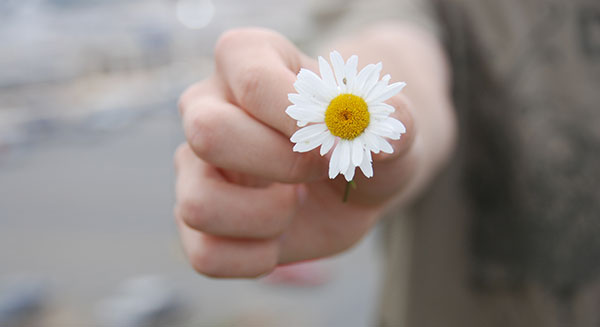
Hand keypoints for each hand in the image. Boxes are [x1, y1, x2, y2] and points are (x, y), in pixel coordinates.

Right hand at [174, 28, 415, 277]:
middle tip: (320, 168)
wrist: (351, 182)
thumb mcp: (392, 129)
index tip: (337, 139)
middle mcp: (205, 106)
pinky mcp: (194, 220)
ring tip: (294, 202)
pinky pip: (205, 255)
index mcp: (246, 58)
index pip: (254, 82)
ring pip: (197, 204)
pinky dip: (255, 257)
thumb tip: (371, 129)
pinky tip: (278, 236)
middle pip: (208, 134)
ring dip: (267, 218)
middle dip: (283, 164)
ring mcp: (192, 165)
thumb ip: (395, 122)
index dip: (302, 122)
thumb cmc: (361, 142)